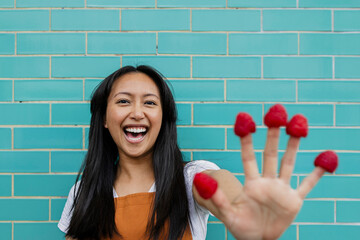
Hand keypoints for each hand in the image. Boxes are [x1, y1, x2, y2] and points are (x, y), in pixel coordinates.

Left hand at [196, 122, 326, 239]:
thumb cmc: (242, 227)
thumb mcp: (227, 215)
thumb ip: (216, 198)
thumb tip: (198, 180)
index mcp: (251, 184)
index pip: (248, 157)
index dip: (246, 140)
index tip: (244, 122)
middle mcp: (267, 181)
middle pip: (270, 154)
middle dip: (273, 135)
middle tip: (276, 114)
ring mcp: (281, 189)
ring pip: (288, 163)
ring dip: (293, 145)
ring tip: (298, 126)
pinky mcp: (294, 200)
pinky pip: (307, 185)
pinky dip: (317, 174)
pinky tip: (325, 160)